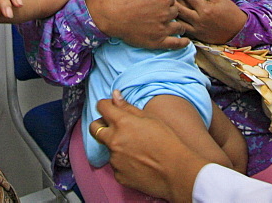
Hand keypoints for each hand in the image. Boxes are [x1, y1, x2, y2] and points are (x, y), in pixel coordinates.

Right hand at [86, 0, 188, 49]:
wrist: (113, 16)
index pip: (172, 0)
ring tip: (177, 27)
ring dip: (178, 26)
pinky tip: (186, 42)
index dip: (168, 2)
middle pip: (176, 13)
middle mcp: (166, 13)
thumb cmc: (125, 0)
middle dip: (172, 13)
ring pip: (178, 27)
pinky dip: (182, 43)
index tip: (163, 4)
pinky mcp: (158, 41)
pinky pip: (175, 43)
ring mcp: (163, 29)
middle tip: (165, 14)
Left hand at [89, 91, 205, 202]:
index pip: (101, 107)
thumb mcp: (150, 119)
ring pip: (108, 148)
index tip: (110, 107)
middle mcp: (114, 141)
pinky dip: (124, 162)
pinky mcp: (119, 175)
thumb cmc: (168, 142)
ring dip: (116, 145)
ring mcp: (115, 160)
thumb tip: (114, 95)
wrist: (177, 172)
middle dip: (101, 123)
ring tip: (137, 149)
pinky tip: (139, 162)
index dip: (105, 105)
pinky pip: (117, 165)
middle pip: (95, 127)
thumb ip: (128, 107)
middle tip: (115, 126)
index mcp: (122, 123)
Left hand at [176, 0, 245, 43]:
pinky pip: (183, 31)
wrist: (238, 30)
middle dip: (172, 1)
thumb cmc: (230, 12)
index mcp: (205, 8)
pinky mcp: (197, 36)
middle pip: (179, 9)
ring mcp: (197, 29)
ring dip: (172, 15)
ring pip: (178, 22)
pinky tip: (173, 20)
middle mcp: (199, 19)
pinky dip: (177, 25)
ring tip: (168, 8)